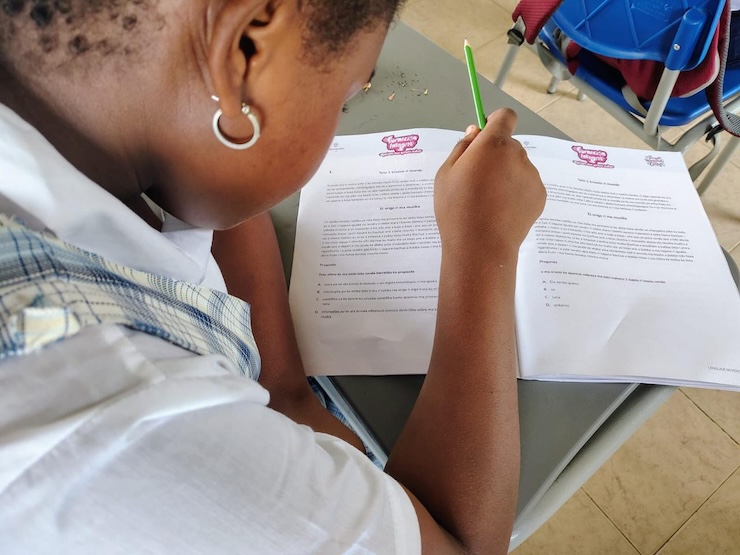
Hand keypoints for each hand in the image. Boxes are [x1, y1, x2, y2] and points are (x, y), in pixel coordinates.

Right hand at [434, 109, 545, 262]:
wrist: (481, 247)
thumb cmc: (456, 209)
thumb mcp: (445, 174)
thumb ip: (462, 147)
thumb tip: (475, 133)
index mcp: (493, 144)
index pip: (505, 117)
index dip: (495, 123)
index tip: (484, 137)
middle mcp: (517, 154)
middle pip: (508, 145)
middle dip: (496, 156)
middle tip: (477, 181)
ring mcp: (532, 176)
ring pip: (517, 167)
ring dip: (506, 176)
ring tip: (488, 203)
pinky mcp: (540, 196)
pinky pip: (526, 186)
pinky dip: (516, 193)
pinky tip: (501, 212)